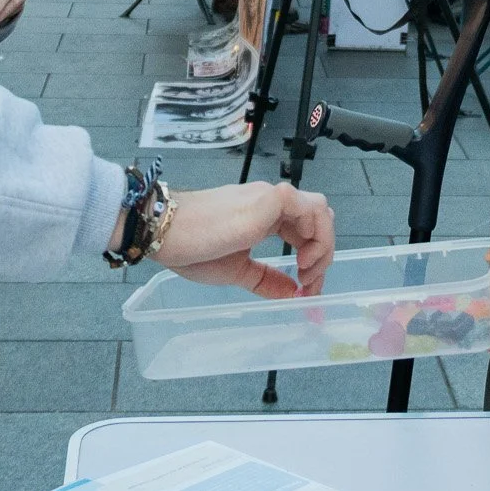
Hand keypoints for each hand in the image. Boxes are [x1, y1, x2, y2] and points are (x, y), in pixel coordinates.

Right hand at [151, 181, 334, 298]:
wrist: (166, 232)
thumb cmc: (192, 246)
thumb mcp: (236, 271)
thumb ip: (265, 279)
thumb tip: (292, 293)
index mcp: (264, 216)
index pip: (304, 230)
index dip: (313, 259)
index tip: (306, 289)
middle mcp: (271, 202)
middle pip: (318, 218)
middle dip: (323, 253)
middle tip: (310, 285)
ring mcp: (272, 198)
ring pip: (320, 211)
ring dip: (323, 245)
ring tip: (306, 274)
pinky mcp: (270, 199)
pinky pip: (311, 209)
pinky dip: (317, 235)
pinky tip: (302, 261)